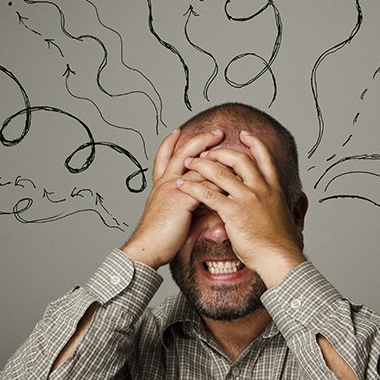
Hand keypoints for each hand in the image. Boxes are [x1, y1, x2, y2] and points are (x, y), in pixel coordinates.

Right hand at [121, 128, 224, 268]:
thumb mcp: (173, 215)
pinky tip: (231, 180)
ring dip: (217, 159)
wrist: (147, 248)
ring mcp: (172, 189)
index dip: (170, 143)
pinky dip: (218, 182)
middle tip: (217, 132)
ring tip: (233, 154)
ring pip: (197, 167)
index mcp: (161, 185)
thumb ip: (189, 205)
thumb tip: (208, 203)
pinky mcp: (180, 200)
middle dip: (201, 140)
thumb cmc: (160, 237)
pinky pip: (204, 186)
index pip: (164, 157)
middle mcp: (165, 183)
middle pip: (183, 153)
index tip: (177, 131)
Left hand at [179, 130, 306, 286]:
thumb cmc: (279, 244)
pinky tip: (182, 185)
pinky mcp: (234, 211)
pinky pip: (208, 194)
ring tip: (188, 163)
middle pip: (239, 158)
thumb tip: (275, 208)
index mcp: (273, 189)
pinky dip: (192, 187)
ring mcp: (247, 198)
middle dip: (219, 152)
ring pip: (220, 171)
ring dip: (200, 164)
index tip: (244, 134)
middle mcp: (261, 189)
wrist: (280, 258)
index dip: (254, 143)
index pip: (265, 158)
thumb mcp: (281, 217)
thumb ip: (273, 207)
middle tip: (206, 152)